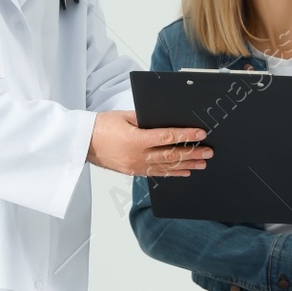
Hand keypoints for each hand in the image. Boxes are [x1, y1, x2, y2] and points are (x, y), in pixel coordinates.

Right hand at [87, 111, 210, 176]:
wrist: (83, 143)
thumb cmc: (102, 126)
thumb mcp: (125, 116)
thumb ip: (146, 119)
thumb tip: (166, 120)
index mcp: (135, 140)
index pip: (167, 138)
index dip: (186, 135)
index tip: (200, 133)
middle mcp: (138, 156)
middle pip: (171, 155)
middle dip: (192, 153)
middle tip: (208, 151)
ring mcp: (136, 166)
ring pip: (167, 167)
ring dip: (187, 165)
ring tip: (202, 163)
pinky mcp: (134, 172)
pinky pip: (157, 173)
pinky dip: (173, 172)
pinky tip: (184, 171)